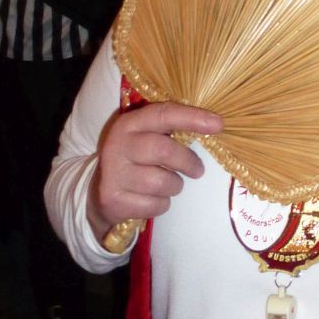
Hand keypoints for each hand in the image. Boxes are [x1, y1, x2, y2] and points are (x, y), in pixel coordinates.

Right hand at [88, 101, 222, 242]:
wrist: (100, 192)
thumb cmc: (137, 160)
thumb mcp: (147, 138)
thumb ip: (172, 131)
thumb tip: (214, 127)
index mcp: (130, 123)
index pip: (164, 114)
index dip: (192, 118)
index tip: (218, 124)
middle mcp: (118, 144)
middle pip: (164, 150)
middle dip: (187, 161)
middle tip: (198, 170)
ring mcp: (113, 172)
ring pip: (161, 182)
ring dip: (174, 186)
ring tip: (169, 184)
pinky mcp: (112, 199)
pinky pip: (154, 205)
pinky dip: (161, 204)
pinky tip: (153, 198)